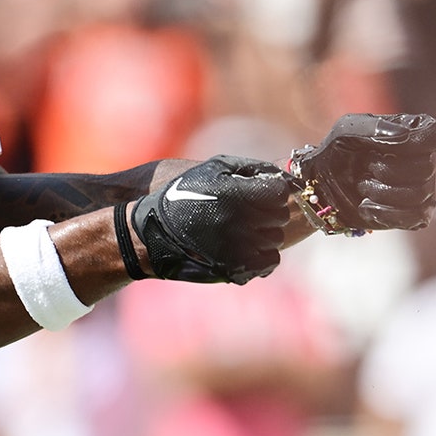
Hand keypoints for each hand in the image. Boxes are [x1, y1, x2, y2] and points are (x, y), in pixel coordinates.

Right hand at [128, 155, 290, 284]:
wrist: (152, 233)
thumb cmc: (183, 195)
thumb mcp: (212, 169)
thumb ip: (250, 167)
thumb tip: (283, 174)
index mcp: (236, 194)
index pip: (280, 192)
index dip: (271, 190)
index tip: (259, 193)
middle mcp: (241, 221)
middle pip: (280, 216)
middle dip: (267, 212)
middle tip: (247, 211)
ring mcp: (239, 248)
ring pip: (275, 240)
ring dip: (263, 234)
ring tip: (239, 230)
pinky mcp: (236, 268)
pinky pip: (269, 262)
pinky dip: (261, 255)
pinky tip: (244, 247)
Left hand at [291, 113, 435, 231]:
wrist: (322, 185)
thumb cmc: (338, 150)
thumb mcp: (347, 129)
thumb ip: (376, 127)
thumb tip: (406, 137)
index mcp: (416, 132)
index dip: (413, 142)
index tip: (383, 147)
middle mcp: (426, 160)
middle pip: (425, 168)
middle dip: (386, 170)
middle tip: (365, 167)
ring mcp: (425, 189)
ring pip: (418, 195)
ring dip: (380, 192)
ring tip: (362, 186)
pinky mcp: (416, 215)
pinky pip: (414, 217)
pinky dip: (383, 213)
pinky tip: (365, 206)